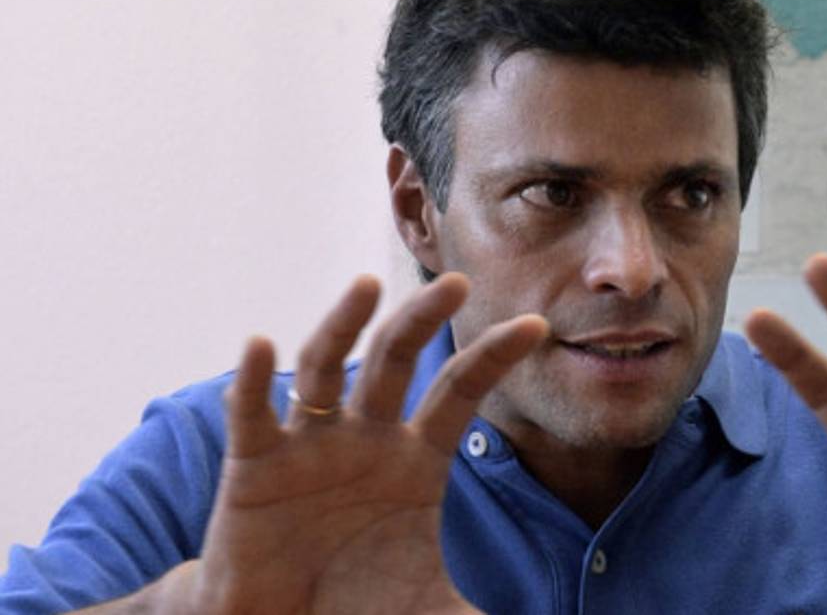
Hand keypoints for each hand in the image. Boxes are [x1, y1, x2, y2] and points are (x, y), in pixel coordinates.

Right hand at [182, 273, 546, 614]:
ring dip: (343, 325)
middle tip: (457, 282)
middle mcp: (366, 436)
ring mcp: (310, 444)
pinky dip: (253, 381)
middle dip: (424, 320)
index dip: (495, 358)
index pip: (461, 391)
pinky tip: (258, 346)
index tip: (536, 325)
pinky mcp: (254, 464)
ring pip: (327, 367)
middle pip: (398, 360)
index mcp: (416, 459)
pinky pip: (252, 414)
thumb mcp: (432, 612)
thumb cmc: (360, 609)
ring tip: (367, 288)